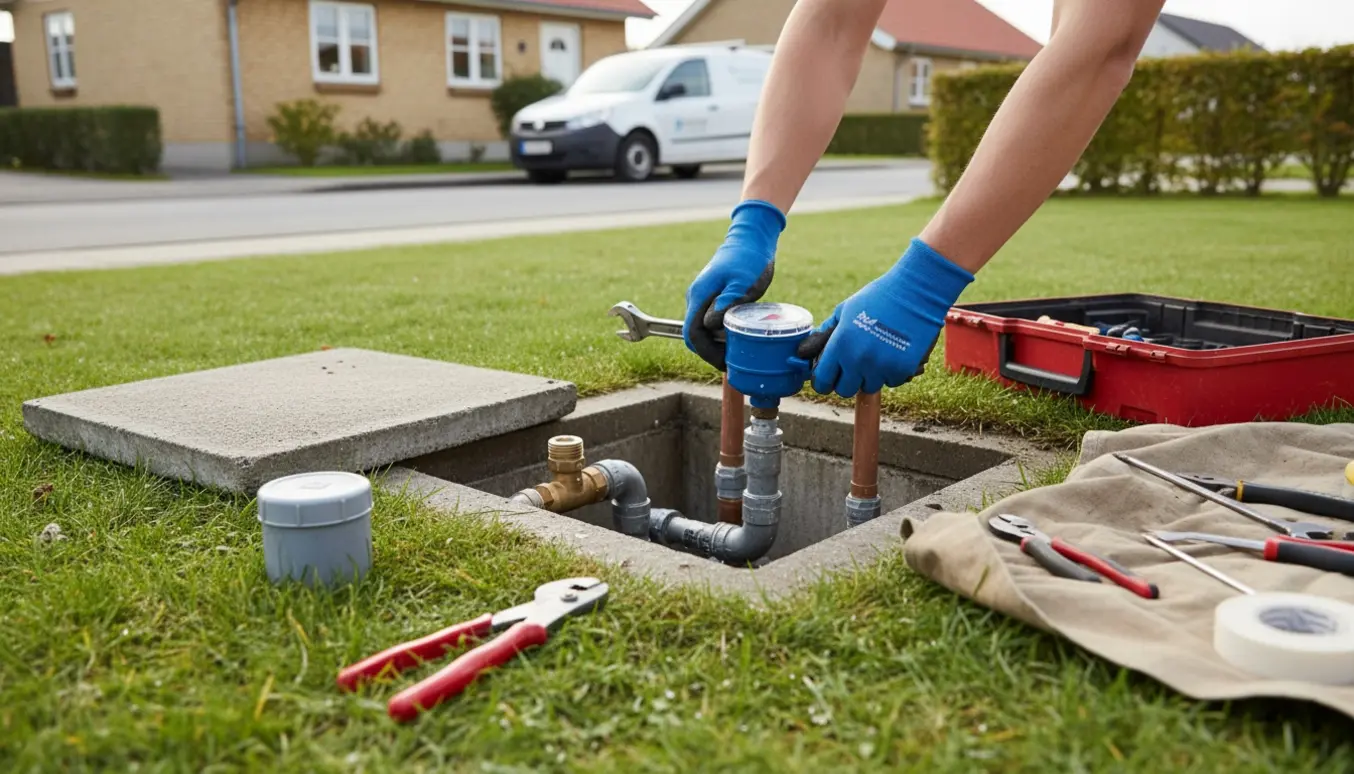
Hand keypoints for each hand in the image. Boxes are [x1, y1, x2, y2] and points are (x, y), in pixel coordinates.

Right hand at [683, 199, 785, 370]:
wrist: (751, 238)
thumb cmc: (750, 259)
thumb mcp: (743, 283)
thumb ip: (726, 303)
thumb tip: (710, 325)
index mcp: (699, 295)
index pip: (692, 334)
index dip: (706, 353)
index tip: (724, 363)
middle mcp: (695, 296)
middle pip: (695, 334)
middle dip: (711, 351)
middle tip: (732, 360)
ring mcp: (701, 295)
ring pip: (702, 328)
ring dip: (716, 342)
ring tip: (737, 350)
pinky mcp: (710, 294)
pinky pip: (708, 319)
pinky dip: (720, 332)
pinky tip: (736, 334)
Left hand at [796, 238, 973, 397]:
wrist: (915, 293)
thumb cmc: (877, 298)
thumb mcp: (844, 311)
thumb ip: (825, 334)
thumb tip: (803, 352)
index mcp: (840, 345)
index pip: (822, 381)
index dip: (824, 381)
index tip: (829, 377)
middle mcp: (858, 360)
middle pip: (844, 390)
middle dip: (847, 379)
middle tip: (854, 364)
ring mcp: (881, 367)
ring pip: (869, 386)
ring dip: (870, 375)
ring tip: (877, 352)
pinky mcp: (902, 369)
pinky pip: (891, 381)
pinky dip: (891, 372)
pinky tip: (894, 351)